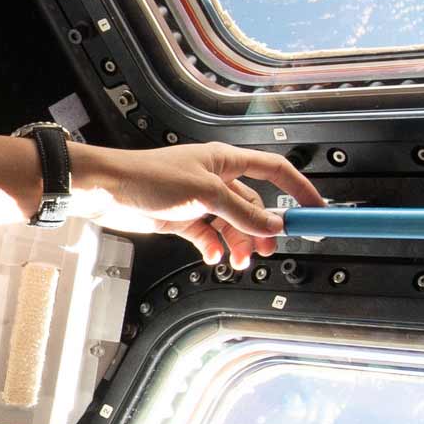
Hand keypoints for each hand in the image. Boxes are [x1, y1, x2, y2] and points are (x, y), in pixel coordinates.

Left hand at [78, 141, 325, 268]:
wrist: (107, 190)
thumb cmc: (149, 177)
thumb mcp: (205, 195)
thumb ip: (242, 213)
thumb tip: (274, 225)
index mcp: (225, 161)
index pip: (274, 171)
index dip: (298, 189)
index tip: (316, 210)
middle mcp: (215, 178)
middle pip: (253, 205)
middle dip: (263, 229)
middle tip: (269, 250)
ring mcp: (198, 199)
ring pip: (231, 224)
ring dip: (238, 243)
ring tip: (239, 261)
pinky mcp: (182, 218)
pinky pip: (208, 236)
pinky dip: (214, 247)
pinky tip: (214, 256)